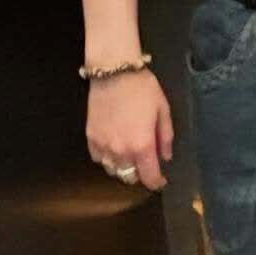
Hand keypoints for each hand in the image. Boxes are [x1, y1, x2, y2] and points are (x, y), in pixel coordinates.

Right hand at [86, 70, 173, 189]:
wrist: (114, 71)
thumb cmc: (143, 89)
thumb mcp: (163, 111)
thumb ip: (165, 137)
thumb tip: (165, 157)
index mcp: (141, 146)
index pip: (149, 177)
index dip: (156, 182)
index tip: (160, 181)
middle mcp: (120, 151)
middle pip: (129, 177)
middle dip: (140, 174)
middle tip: (146, 162)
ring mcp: (102, 145)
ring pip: (113, 170)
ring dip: (123, 167)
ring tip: (130, 154)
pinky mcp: (90, 137)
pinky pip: (98, 158)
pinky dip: (107, 158)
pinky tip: (113, 147)